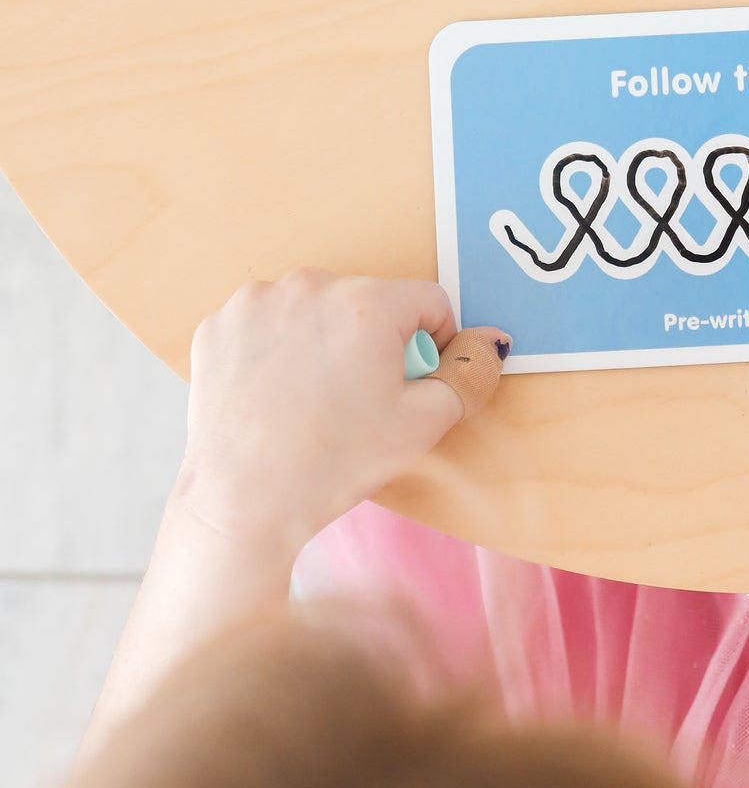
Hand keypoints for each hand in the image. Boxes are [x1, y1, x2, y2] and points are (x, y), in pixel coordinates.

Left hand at [175, 270, 507, 563]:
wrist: (244, 501)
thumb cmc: (332, 465)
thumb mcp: (421, 425)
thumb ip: (467, 375)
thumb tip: (491, 343)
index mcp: (367, 304)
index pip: (427, 302)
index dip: (432, 344)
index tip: (409, 383)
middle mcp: (310, 286)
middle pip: (368, 303)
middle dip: (373, 342)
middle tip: (357, 400)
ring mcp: (258, 302)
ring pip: (316, 309)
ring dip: (323, 340)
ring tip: (312, 398)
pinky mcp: (220, 324)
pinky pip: (267, 322)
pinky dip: (275, 348)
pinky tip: (275, 392)